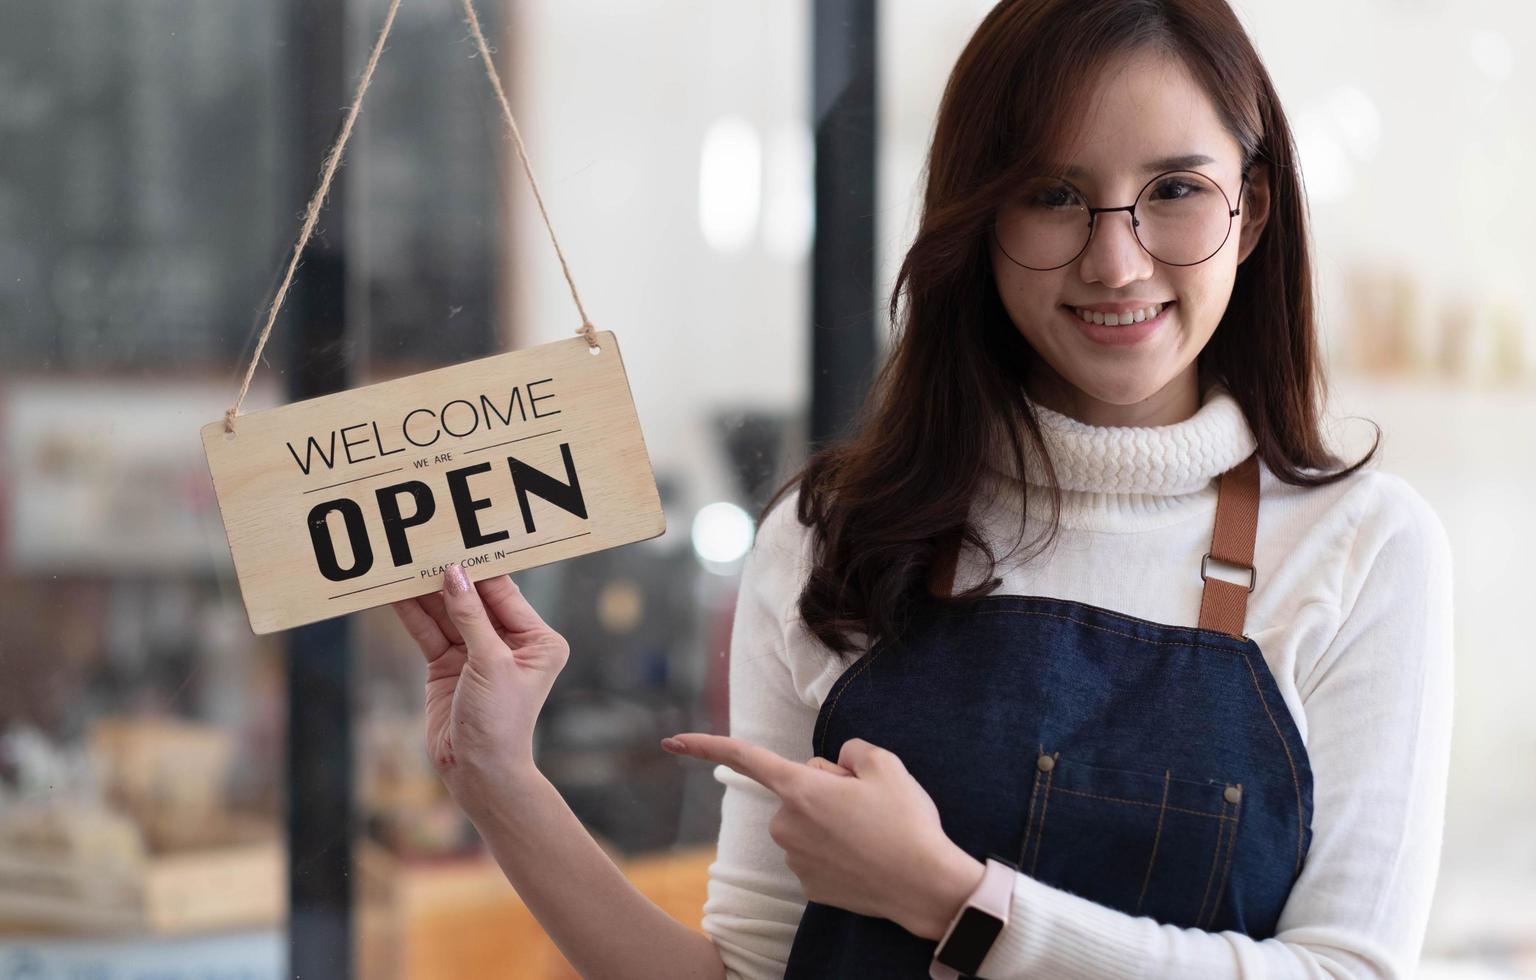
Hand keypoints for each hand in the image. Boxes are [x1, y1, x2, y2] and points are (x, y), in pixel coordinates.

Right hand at [391, 563, 569, 814]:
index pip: (505, 593)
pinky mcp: (448, 666)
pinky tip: (397, 593)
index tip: (457, 541)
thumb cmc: (500, 723)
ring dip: (427, 591)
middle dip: (450, 576)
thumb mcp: (490, 664)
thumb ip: (470, 617)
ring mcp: (477, 653)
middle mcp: (510, 642)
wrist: (478, 773)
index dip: (479, 569)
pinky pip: (430, 632)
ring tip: (404, 563)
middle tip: (425, 546)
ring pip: (449, 613)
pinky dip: (414, 614)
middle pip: (475, 599)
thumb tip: (455, 573)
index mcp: (538, 639)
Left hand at [661, 733, 985, 940]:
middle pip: (797, 789)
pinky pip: (816, 852)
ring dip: (832, 820)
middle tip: (868, 803)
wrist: (926, 887)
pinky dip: (836, 850)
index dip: (705, 745)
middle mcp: (787, 825)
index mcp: (801, 789)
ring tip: (872, 832)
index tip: (670, 741)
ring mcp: (794, 859)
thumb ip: (851, 750)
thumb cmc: (907, 823)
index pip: (745, 758)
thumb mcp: (886, 765)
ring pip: (807, 822)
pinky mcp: (807, 887)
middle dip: (825, 788)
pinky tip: (865, 857)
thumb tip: (838, 765)